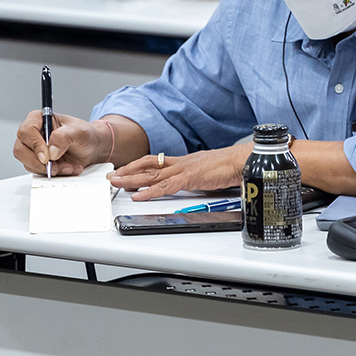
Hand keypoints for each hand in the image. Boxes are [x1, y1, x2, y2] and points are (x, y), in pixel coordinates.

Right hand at [13, 111, 107, 175]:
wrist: (91, 148)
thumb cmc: (84, 135)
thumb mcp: (79, 132)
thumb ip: (64, 137)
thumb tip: (51, 151)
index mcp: (39, 119)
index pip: (26, 131)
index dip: (35, 145)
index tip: (47, 156)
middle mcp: (32, 134)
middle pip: (20, 150)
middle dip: (38, 162)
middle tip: (56, 166)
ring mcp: (33, 149)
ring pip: (27, 163)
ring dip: (48, 169)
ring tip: (68, 166)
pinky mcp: (37, 161)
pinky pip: (36, 171)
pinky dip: (52, 173)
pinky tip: (66, 168)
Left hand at [107, 143, 251, 200]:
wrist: (243, 160)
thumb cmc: (231, 165)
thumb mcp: (209, 172)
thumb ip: (198, 178)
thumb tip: (195, 184)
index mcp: (185, 162)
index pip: (157, 162)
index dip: (139, 166)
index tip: (126, 171)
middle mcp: (181, 163)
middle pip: (148, 165)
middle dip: (128, 171)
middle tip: (113, 176)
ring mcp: (184, 169)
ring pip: (152, 174)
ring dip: (132, 179)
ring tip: (117, 183)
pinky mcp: (190, 178)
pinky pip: (165, 186)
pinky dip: (150, 191)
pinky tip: (139, 195)